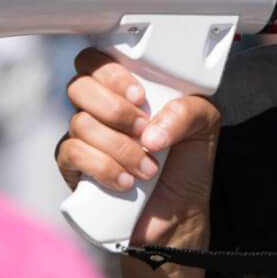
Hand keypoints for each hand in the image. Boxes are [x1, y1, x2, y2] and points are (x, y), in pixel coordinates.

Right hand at [56, 48, 221, 247]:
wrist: (178, 216)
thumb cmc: (187, 165)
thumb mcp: (204, 125)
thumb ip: (189, 110)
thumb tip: (151, 130)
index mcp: (125, 91)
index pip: (96, 61)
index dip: (111, 73)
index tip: (138, 96)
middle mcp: (100, 110)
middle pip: (79, 87)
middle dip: (114, 110)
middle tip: (143, 131)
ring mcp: (83, 138)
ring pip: (80, 123)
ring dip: (119, 147)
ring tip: (148, 168)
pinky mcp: (74, 168)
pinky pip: (71, 154)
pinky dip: (102, 166)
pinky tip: (126, 182)